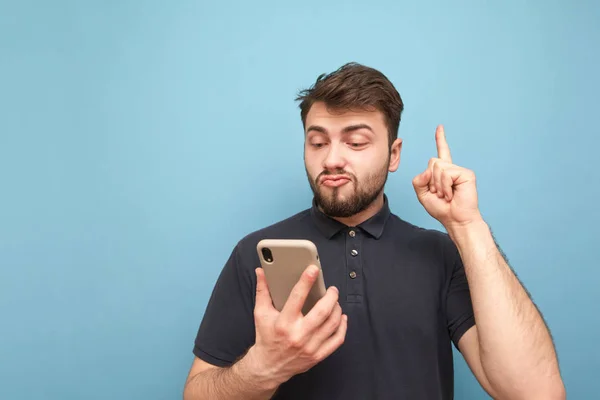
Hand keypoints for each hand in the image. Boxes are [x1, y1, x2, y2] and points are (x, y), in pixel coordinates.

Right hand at [246, 265, 346, 387]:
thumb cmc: (265, 337)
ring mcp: (310, 347)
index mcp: (283, 323)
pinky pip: (337, 340)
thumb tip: (261, 271)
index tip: (313, 269)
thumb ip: (262, 291)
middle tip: (332, 289)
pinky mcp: (317, 356)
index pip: (297, 298)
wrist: (268, 367)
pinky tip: (341, 317)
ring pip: (332, 324)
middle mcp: (298, 335)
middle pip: (322, 312)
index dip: (306, 281)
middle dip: (331, 296)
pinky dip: (342, 326)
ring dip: (337, 309)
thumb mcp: (260, 313)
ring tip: (335, 301)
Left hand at [412, 125, 482, 229]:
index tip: (440, 127)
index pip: (441, 152)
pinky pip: (446, 174)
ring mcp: (459, 170)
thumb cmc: (441, 209)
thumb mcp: (422, 194)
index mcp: (443, 172)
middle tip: (440, 194)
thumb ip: (418, 180)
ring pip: (437, 167)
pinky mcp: (466, 173)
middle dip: (430, 181)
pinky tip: (451, 194)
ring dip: (437, 185)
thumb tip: (429, 169)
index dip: (440, 139)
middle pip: (432, 162)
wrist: (455, 219)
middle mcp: (452, 169)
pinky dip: (444, 186)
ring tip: (446, 195)